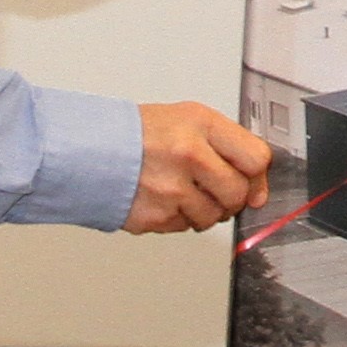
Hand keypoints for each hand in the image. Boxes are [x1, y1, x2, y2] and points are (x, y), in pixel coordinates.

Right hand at [125, 100, 270, 234]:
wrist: (88, 150)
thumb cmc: (139, 134)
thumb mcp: (187, 119)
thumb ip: (228, 146)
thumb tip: (258, 189)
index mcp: (200, 125)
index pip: (256, 158)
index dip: (257, 175)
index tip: (252, 181)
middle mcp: (188, 154)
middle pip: (238, 193)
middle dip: (232, 197)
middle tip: (215, 189)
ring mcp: (171, 188)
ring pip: (213, 216)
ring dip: (205, 210)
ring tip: (183, 190)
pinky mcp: (155, 216)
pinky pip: (185, 226)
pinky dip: (179, 217)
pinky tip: (164, 198)